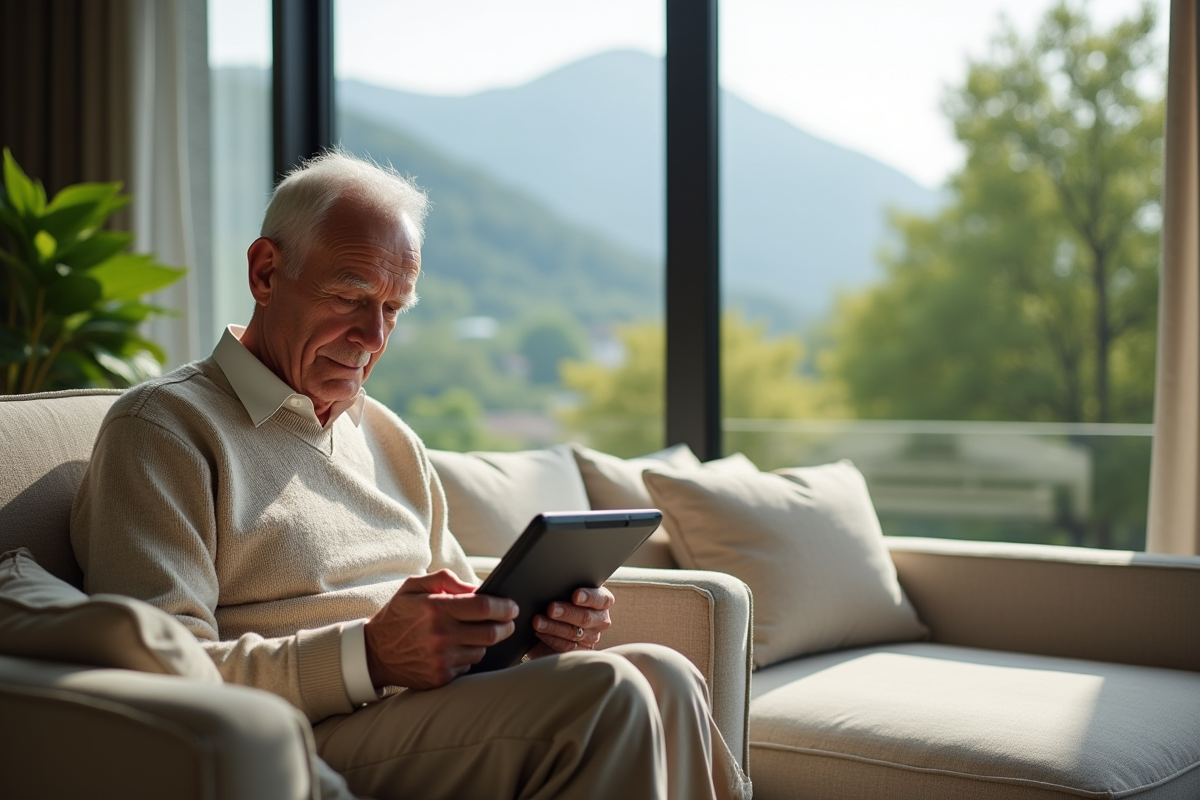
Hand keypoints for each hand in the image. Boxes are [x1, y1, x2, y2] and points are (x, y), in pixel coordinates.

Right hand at [363, 570, 517, 689]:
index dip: (505, 606)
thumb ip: (446, 580)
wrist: (374, 653)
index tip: (512, 606)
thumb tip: (477, 587)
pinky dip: (469, 656)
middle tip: (508, 620)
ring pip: (482, 650)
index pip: (484, 607)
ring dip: (486, 641)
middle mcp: (440, 635)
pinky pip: (469, 666)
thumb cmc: (398, 615)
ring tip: (477, 632)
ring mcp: (440, 659)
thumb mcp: (415, 586)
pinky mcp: (440, 677)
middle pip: (491, 632)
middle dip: (506, 625)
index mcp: (435, 609)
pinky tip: (459, 648)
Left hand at [528, 586, 614, 657]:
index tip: (575, 595)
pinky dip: (551, 639)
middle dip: (566, 612)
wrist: (557, 619)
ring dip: (553, 627)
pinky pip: (566, 647)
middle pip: (586, 618)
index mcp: (603, 601)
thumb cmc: (565, 597)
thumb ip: (569, 585)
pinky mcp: (579, 651)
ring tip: (537, 621)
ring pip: (573, 634)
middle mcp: (600, 620)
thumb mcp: (569, 589)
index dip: (589, 597)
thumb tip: (558, 582)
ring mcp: (591, 637)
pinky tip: (540, 632)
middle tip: (550, 608)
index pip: (601, 599)